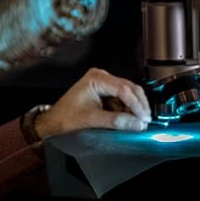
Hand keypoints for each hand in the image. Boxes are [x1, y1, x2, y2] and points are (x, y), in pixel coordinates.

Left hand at [35, 67, 151, 136]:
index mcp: (96, 78)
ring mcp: (104, 85)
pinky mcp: (106, 94)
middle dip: (139, 105)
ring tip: (139, 122)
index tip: (143, 117)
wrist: (54, 121)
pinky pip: (123, 100)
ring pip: (128, 94)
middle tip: (145, 120)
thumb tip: (136, 123)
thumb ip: (115, 121)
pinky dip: (129, 110)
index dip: (136, 104)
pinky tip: (131, 119)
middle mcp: (101, 78)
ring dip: (135, 108)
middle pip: (129, 88)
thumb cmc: (66, 116)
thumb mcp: (92, 119)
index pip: (123, 88)